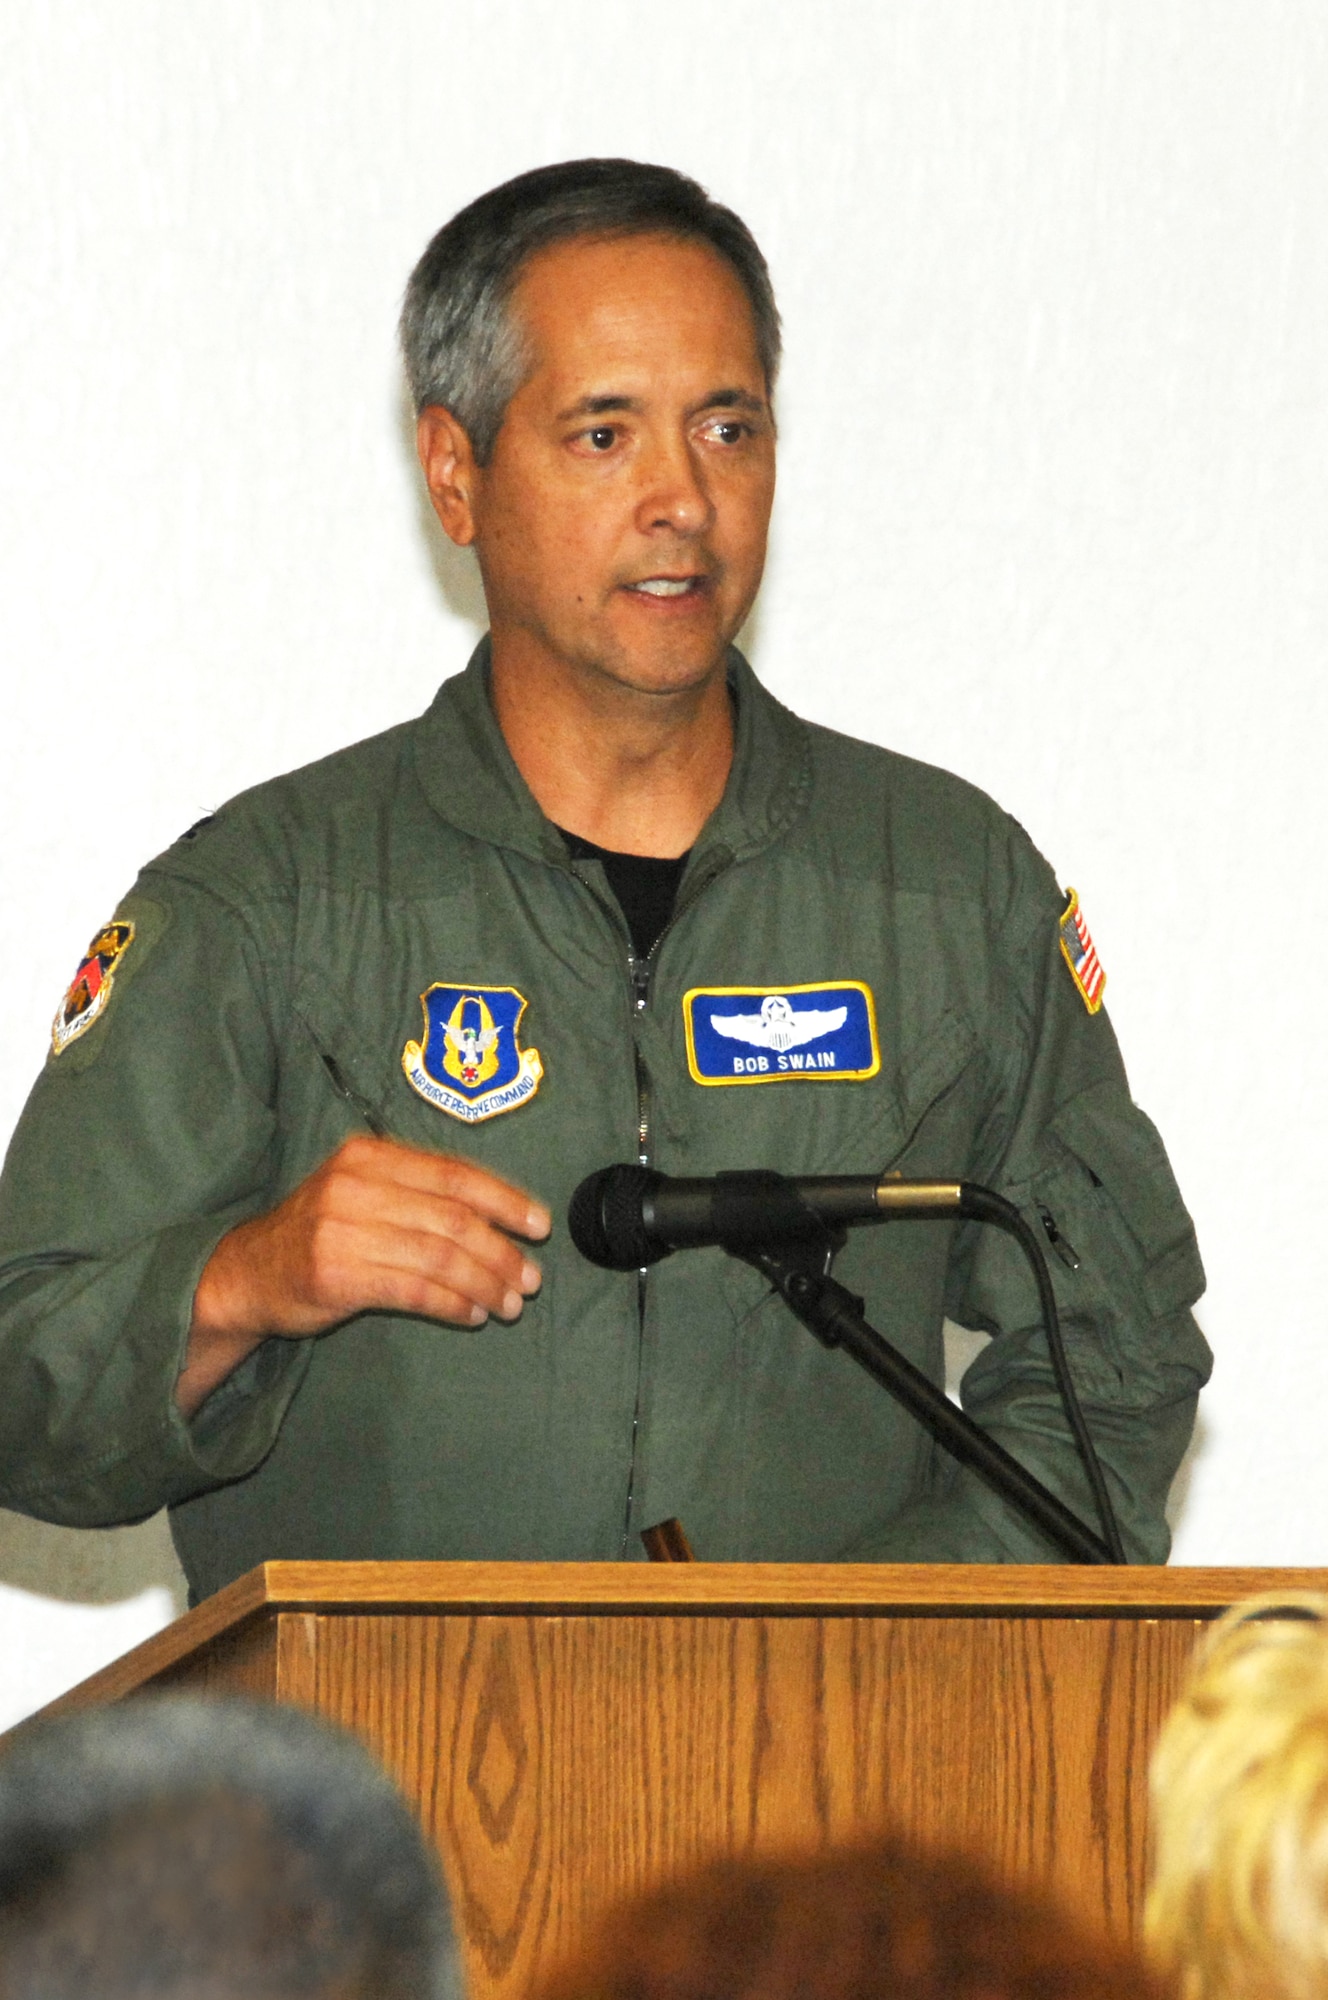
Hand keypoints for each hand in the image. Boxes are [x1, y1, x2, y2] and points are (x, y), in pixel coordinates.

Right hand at [176, 1136, 550, 1414]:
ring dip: (484, 1283)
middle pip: (452, 1218)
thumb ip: (418, 1193)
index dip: (504, 1200)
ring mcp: (340, 1230)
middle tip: (531, 1279)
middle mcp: (355, 1185)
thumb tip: (501, 1217)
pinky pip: (412, 1290)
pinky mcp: (334, 1275)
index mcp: (369, 1155)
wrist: (246, 1273)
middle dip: (501, 1252)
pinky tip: (471, 1315)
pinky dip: (450, 1304)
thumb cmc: (320, 1232)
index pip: (453, 1174)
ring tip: (508, 1303)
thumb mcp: (362, 1191)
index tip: (539, 1225)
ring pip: (438, 1256)